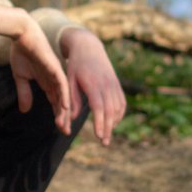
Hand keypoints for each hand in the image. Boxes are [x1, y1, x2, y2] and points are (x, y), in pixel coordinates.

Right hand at [0, 6, 70, 133]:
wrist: (22, 34)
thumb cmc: (21, 52)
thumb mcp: (20, 77)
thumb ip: (24, 92)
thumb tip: (25, 110)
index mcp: (47, 81)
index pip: (55, 101)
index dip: (58, 115)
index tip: (61, 129)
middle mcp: (55, 79)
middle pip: (62, 102)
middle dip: (64, 117)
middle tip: (65, 132)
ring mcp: (56, 74)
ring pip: (63, 96)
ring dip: (64, 111)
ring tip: (64, 126)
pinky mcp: (55, 68)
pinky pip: (62, 84)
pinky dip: (64, 96)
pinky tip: (65, 108)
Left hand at [60, 27, 125, 144]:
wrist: (89, 47)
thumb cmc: (75, 65)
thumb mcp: (69, 80)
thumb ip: (71, 99)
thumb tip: (72, 118)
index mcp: (93, 84)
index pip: (99, 107)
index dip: (100, 122)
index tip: (99, 136)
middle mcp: (106, 84)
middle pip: (110, 110)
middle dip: (108, 128)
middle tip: (104, 143)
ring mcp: (113, 84)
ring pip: (117, 108)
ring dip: (114, 123)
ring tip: (107, 136)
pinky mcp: (116, 84)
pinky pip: (121, 102)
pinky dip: (119, 114)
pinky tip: (113, 123)